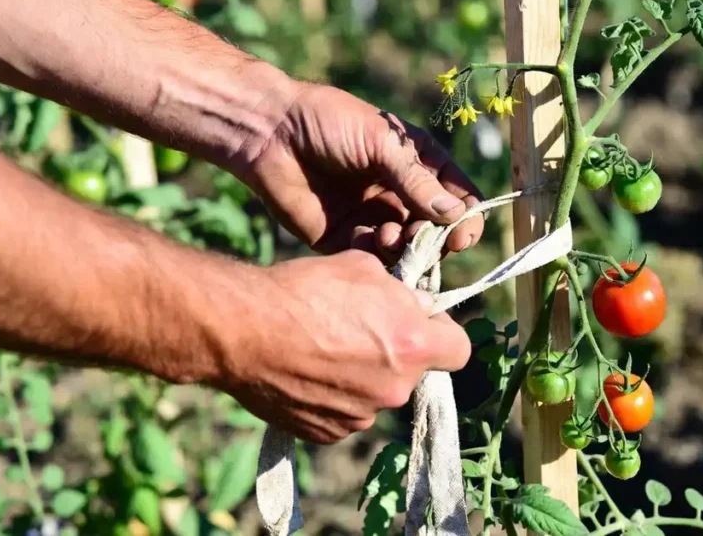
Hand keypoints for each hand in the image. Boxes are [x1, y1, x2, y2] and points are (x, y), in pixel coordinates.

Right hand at [218, 250, 470, 442]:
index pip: (459, 350)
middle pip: (413, 371)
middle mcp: (395, 388)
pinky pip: (344, 412)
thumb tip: (418, 305)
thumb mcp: (365, 269)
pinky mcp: (328, 432)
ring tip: (323, 347)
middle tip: (359, 328)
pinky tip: (306, 369)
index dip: (442, 333)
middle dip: (395, 351)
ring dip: (363, 374)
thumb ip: (402, 293)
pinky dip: (333, 395)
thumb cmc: (305, 289)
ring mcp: (361, 416)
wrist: (243, 329)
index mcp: (414, 346)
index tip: (420, 321)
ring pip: (377, 392)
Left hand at [238, 81, 483, 256]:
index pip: (459, 197)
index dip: (467, 218)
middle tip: (423, 240)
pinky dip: (377, 256)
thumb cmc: (329, 123)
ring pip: (407, 248)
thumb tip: (456, 215)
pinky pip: (373, 258)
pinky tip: (369, 239)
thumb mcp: (381, 143)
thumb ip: (416, 180)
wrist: (270, 133)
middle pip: (437, 230)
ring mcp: (375, 217)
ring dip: (407, 248)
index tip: (461, 234)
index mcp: (419, 163)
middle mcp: (401, 193)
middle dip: (436, 239)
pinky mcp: (345, 237)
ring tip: (390, 236)